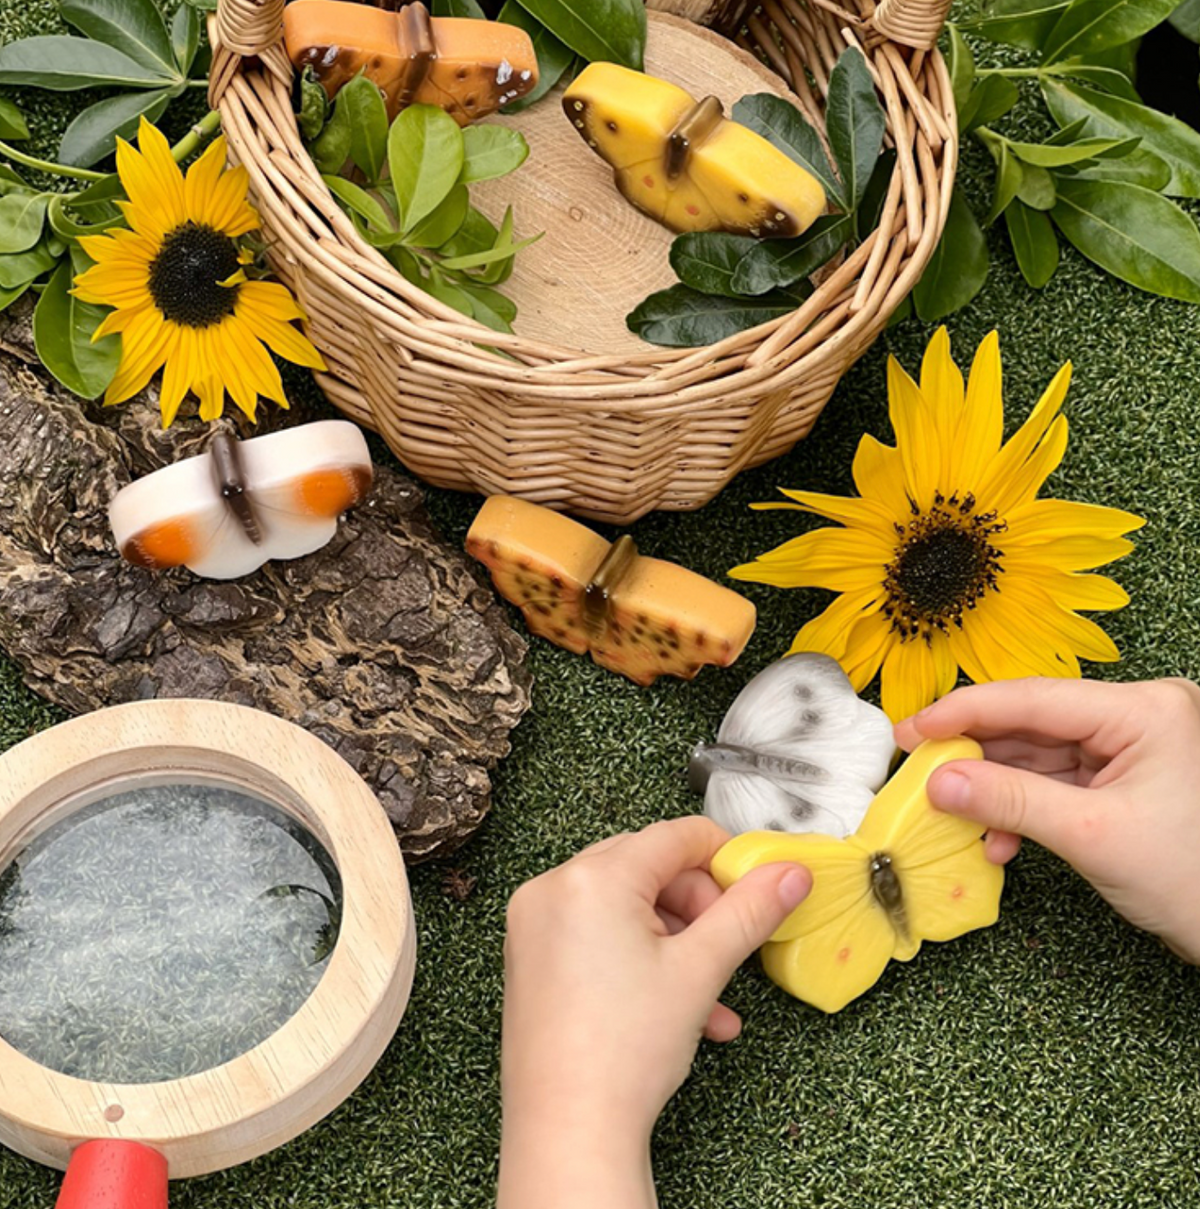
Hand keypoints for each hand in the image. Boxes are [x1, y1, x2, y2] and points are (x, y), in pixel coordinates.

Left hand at [498, 817, 809, 1208]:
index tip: (754, 886)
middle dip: (698, 908)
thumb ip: (750, 911)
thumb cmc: (623, 1051)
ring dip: (676, 942)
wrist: (568, 1131)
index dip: (723, 858)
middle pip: (648, 868)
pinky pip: (595, 934)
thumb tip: (789, 873)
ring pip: (625, 906)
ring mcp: (534, 924)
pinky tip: (679, 1007)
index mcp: (592, 878)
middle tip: (728, 945)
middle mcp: (553, 889)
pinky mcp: (530, 957)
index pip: (673, 837)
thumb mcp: (701, 969)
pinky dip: (638, 957)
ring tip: (712, 995)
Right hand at [895, 677, 1199, 963]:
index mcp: (1145, 710)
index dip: (964, 711)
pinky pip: (1054, 781)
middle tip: (916, 766)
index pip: (1034, 697)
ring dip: (992, 786)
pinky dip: (1019, 808)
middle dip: (975, 751)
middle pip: (1032, 722)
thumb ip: (1010, 800)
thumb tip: (939, 779)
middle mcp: (1138, 717)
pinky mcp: (1121, 781)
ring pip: (1037, 754)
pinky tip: (995, 839)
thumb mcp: (1092, 836)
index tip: (911, 730)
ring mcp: (1130, 749)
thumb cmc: (1194, 881)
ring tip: (949, 811)